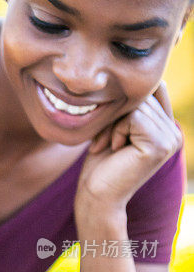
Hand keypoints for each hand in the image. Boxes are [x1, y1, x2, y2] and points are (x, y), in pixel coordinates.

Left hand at [75, 82, 182, 217]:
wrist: (96, 195)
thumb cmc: (101, 163)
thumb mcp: (117, 126)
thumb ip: (133, 105)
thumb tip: (140, 75)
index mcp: (167, 128)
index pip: (154, 89)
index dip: (127, 100)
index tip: (111, 129)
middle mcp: (174, 133)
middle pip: (143, 96)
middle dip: (116, 115)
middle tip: (105, 142)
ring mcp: (171, 139)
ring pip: (138, 105)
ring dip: (114, 124)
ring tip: (109, 146)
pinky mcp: (161, 145)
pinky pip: (135, 117)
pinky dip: (117, 130)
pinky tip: (116, 150)